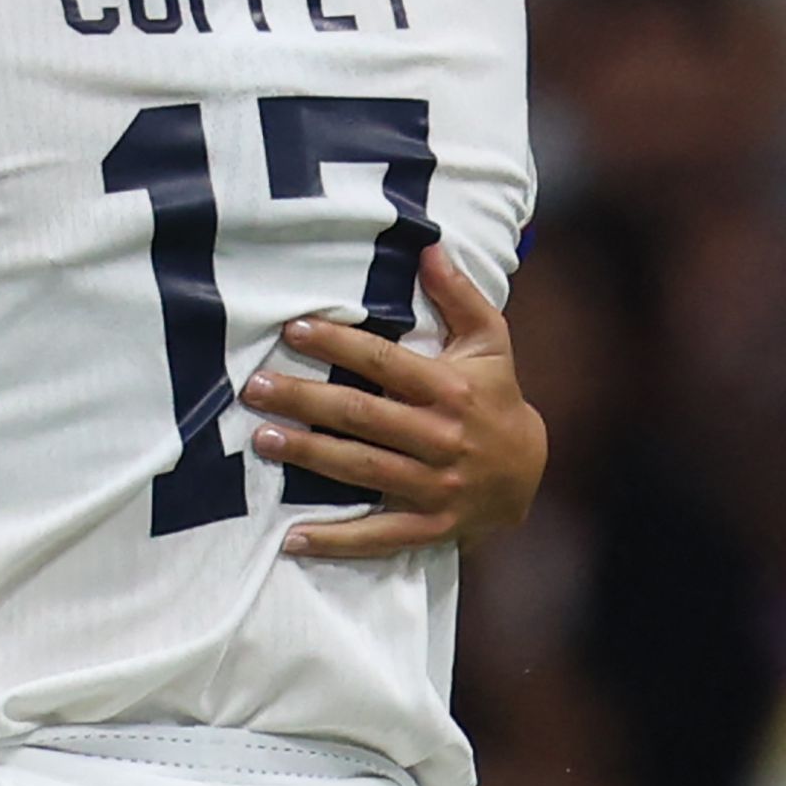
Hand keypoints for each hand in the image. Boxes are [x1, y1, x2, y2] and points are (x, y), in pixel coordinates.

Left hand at [240, 246, 545, 559]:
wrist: (530, 473)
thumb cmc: (496, 396)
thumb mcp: (490, 342)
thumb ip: (460, 295)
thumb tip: (428, 246)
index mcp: (451, 389)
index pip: (384, 362)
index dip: (338, 344)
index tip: (293, 329)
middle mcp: (442, 438)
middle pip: (362, 415)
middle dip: (304, 400)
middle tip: (254, 387)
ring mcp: (436, 486)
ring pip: (361, 469)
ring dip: (308, 456)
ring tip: (262, 439)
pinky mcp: (430, 525)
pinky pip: (378, 535)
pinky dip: (336, 539)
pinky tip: (292, 537)